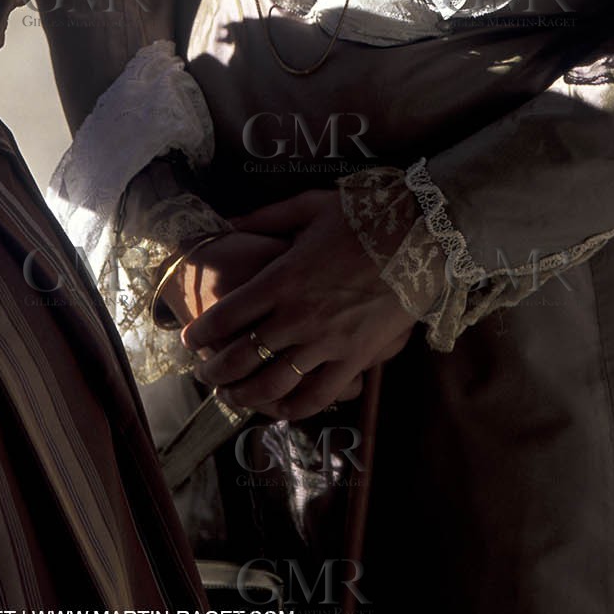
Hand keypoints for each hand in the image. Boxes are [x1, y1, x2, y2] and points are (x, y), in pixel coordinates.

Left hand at [183, 190, 415, 420]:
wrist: (422, 232)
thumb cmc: (366, 213)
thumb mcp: (310, 205)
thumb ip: (265, 218)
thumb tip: (227, 222)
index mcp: (282, 278)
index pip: (226, 317)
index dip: (202, 334)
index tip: (190, 340)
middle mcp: (298, 316)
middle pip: (242, 358)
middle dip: (215, 371)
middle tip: (204, 373)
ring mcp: (328, 342)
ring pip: (274, 384)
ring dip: (246, 395)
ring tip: (232, 395)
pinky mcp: (356, 358)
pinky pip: (319, 395)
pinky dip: (294, 408)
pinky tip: (280, 409)